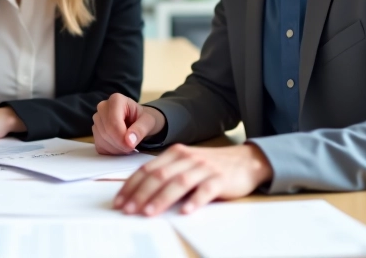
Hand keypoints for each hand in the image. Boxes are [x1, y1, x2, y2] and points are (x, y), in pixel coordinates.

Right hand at [92, 93, 165, 154]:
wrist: (139, 120)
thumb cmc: (143, 118)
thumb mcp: (149, 122)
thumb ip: (141, 129)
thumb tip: (129, 141)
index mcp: (116, 100)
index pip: (113, 123)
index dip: (121, 138)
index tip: (132, 146)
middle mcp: (103, 107)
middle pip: (106, 131)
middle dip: (119, 144)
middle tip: (132, 147)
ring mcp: (97, 119)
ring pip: (101, 139)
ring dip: (116, 148)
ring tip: (127, 145)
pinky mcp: (95, 131)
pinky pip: (99, 145)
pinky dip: (110, 151)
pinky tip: (120, 147)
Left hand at [114, 144, 272, 215]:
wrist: (245, 161)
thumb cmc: (211, 166)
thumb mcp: (185, 164)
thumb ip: (165, 173)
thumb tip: (138, 193)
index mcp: (175, 153)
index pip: (147, 169)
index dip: (131, 186)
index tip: (120, 201)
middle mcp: (187, 158)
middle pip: (159, 176)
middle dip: (140, 194)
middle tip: (128, 209)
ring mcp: (204, 168)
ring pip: (178, 183)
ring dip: (162, 199)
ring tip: (149, 212)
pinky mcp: (220, 179)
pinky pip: (205, 190)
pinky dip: (194, 200)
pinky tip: (186, 211)